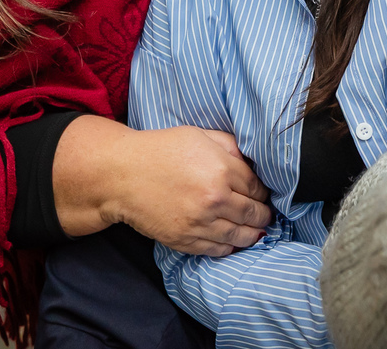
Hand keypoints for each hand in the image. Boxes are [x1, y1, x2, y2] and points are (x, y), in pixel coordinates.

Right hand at [52, 116, 270, 254]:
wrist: (121, 174)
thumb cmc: (160, 150)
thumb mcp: (199, 136)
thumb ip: (230, 146)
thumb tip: (252, 162)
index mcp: (221, 170)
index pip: (257, 188)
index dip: (263, 192)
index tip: (263, 194)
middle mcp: (214, 199)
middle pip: (253, 213)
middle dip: (263, 214)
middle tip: (265, 214)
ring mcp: (200, 223)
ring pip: (240, 236)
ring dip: (252, 234)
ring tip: (256, 231)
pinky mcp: (185, 240)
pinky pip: (217, 250)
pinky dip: (229, 247)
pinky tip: (233, 242)